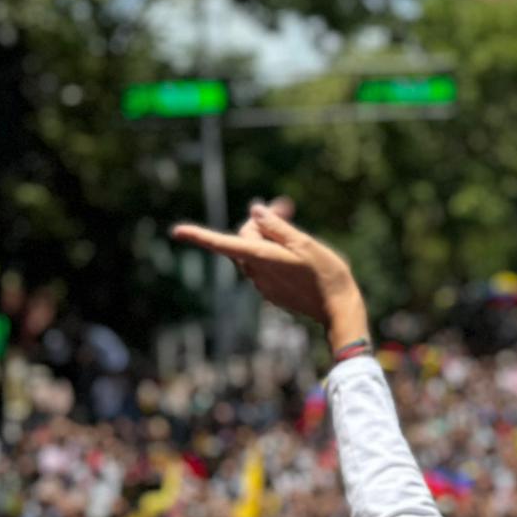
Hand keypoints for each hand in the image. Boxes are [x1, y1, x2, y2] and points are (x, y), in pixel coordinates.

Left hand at [171, 204, 366, 348]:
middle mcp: (257, 273)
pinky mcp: (271, 293)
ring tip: (294, 231)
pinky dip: (272, 255)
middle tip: (287, 208)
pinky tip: (295, 256)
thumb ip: (277, 226)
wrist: (339, 308)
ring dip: (267, 239)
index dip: (200, 236)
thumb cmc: (326, 273)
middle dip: (259, 223)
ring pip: (252, 254)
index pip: (224, 244)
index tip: (177, 232)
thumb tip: (255, 210)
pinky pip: (263, 268)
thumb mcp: (305, 243)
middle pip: (243, 240)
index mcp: (263, 258)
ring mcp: (263, 285)